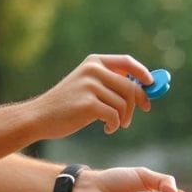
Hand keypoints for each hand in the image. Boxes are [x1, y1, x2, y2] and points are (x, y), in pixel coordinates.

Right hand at [28, 55, 153, 137]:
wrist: (40, 117)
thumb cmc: (67, 105)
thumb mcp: (87, 86)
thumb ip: (110, 84)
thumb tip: (143, 88)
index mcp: (94, 62)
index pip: (127, 62)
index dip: (143, 74)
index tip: (151, 86)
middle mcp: (92, 70)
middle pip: (130, 86)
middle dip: (136, 104)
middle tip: (131, 119)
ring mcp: (89, 86)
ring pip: (123, 103)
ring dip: (123, 118)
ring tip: (113, 124)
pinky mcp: (87, 103)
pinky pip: (114, 115)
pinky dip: (114, 125)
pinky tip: (106, 129)